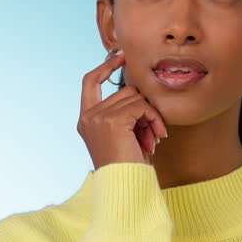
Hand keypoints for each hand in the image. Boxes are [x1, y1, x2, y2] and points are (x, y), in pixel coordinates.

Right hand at [79, 51, 168, 169]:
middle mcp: (88, 116)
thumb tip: (138, 89)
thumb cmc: (127, 166)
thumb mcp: (123, 134)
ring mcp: (98, 117)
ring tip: (153, 139)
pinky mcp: (112, 120)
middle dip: (143, 109)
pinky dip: (154, 120)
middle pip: (124, 90)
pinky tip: (156, 139)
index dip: (105, 66)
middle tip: (153, 132)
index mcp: (85, 119)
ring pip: (135, 97)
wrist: (124, 186)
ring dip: (151, 116)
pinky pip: (142, 106)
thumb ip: (124, 112)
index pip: (90, 81)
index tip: (121, 55)